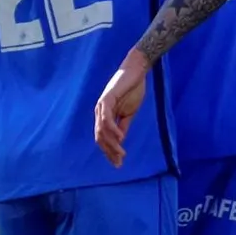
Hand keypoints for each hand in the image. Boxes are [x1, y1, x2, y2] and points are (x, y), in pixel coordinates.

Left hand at [94, 51, 149, 167]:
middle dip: (109, 151)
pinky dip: (113, 129)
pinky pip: (107, 118)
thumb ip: (123, 126)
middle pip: (100, 136)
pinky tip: (121, 138)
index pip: (103, 137)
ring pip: (102, 130)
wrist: (136, 72)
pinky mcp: (107, 99)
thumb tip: (119, 141)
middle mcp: (99, 112)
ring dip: (112, 144)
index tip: (118, 162)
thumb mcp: (129, 113)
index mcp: (104, 115)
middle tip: (119, 163)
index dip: (109, 151)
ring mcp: (102, 105)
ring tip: (122, 153)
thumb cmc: (133, 90)